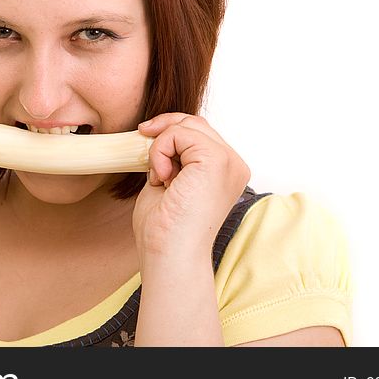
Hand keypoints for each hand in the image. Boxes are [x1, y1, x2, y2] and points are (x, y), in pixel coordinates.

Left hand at [132, 113, 249, 258]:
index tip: (145, 143)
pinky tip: (162, 177)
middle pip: (196, 123)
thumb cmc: (164, 229)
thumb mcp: (168, 181)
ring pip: (188, 125)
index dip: (170, 133)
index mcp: (225, 171)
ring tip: (159, 176)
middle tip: (145, 152)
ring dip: (161, 145)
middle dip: (164, 131)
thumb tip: (154, 133)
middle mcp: (234, 165)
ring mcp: (229, 162)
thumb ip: (171, 157)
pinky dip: (161, 150)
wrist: (170, 255)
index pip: (200, 133)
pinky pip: (180, 134)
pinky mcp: (216, 160)